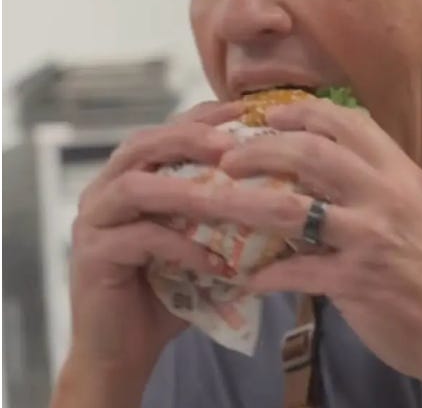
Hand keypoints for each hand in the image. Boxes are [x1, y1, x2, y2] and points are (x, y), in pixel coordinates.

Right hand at [63, 101, 241, 383]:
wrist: (124, 350)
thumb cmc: (169, 288)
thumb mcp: (203, 238)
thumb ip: (226, 208)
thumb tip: (289, 188)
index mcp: (134, 173)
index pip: (169, 128)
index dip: (207, 115)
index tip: (250, 112)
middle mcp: (107, 188)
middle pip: (144, 143)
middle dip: (190, 138)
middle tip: (232, 145)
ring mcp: (93, 220)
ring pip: (135, 187)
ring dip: (185, 190)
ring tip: (225, 199)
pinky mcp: (90, 256)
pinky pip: (138, 239)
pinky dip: (181, 247)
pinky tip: (216, 263)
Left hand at [198, 97, 421, 391]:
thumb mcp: (416, 206)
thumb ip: (375, 182)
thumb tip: (320, 165)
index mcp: (401, 172)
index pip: (350, 123)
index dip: (304, 113)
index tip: (270, 115)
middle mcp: (385, 195)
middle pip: (311, 153)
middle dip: (262, 149)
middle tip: (228, 159)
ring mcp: (369, 237)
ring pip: (291, 207)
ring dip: (242, 203)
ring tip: (215, 201)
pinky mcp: (355, 281)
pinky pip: (297, 271)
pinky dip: (265, 274)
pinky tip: (247, 276)